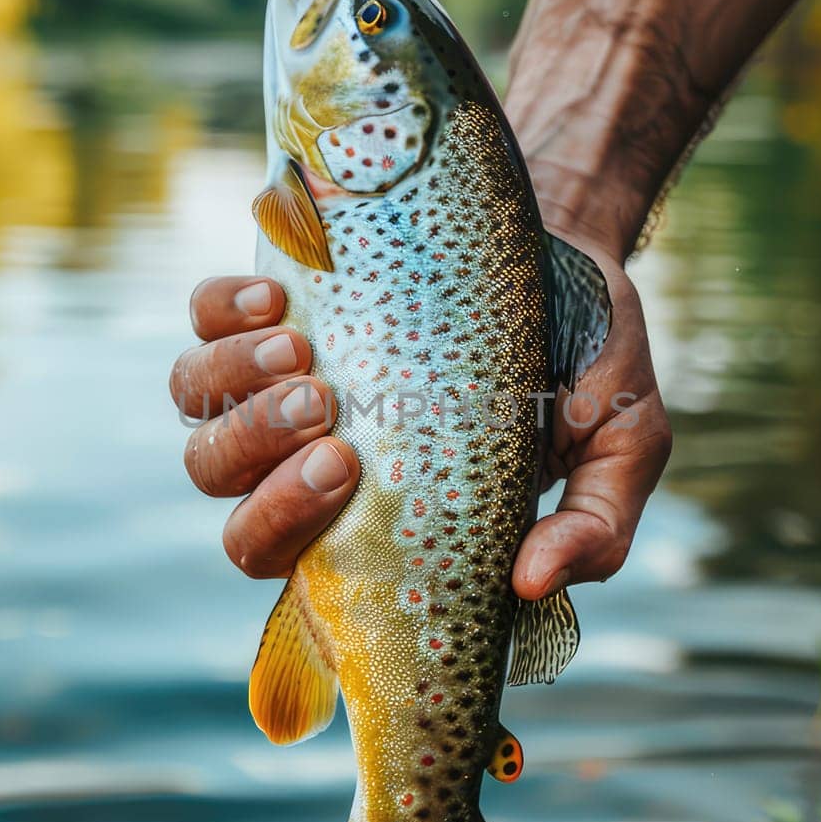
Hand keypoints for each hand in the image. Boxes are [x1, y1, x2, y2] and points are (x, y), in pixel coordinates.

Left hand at [173, 251, 668, 595]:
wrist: (569, 239)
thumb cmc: (589, 359)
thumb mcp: (621, 444)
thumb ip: (595, 526)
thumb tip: (532, 581)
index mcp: (387, 521)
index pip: (300, 576)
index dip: (291, 550)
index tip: (345, 489)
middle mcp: (317, 466)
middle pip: (232, 513)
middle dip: (266, 479)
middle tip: (335, 429)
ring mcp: (284, 387)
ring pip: (199, 419)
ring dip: (236, 397)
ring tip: (305, 357)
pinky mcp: (272, 308)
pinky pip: (200, 321)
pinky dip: (220, 315)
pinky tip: (279, 302)